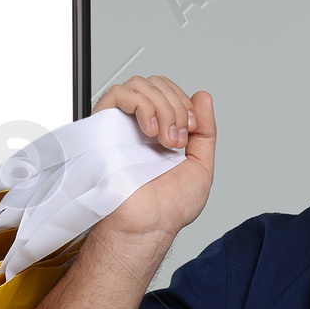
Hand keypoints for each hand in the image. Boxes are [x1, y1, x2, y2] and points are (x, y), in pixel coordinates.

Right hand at [93, 75, 215, 242]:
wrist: (149, 225)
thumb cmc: (168, 208)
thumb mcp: (201, 165)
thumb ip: (206, 131)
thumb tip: (202, 97)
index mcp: (159, 132)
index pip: (169, 91)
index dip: (184, 103)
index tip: (191, 131)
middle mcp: (138, 126)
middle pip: (156, 83)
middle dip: (176, 105)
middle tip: (178, 139)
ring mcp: (121, 125)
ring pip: (140, 84)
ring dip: (163, 108)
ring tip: (165, 140)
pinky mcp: (104, 128)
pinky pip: (119, 94)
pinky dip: (142, 106)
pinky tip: (150, 132)